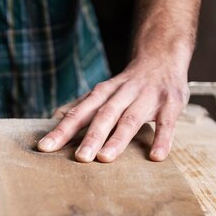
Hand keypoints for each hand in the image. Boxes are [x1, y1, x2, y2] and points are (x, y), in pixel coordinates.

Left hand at [37, 57, 188, 162]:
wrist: (162, 57)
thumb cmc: (128, 84)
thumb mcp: (103, 91)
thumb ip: (82, 105)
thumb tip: (54, 117)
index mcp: (103, 93)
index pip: (79, 113)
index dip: (61, 130)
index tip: (45, 148)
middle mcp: (122, 94)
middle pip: (103, 115)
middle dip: (91, 136)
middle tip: (79, 158)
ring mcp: (147, 98)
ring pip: (130, 119)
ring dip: (118, 139)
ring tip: (105, 158)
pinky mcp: (170, 104)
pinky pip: (166, 123)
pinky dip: (162, 139)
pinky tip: (156, 157)